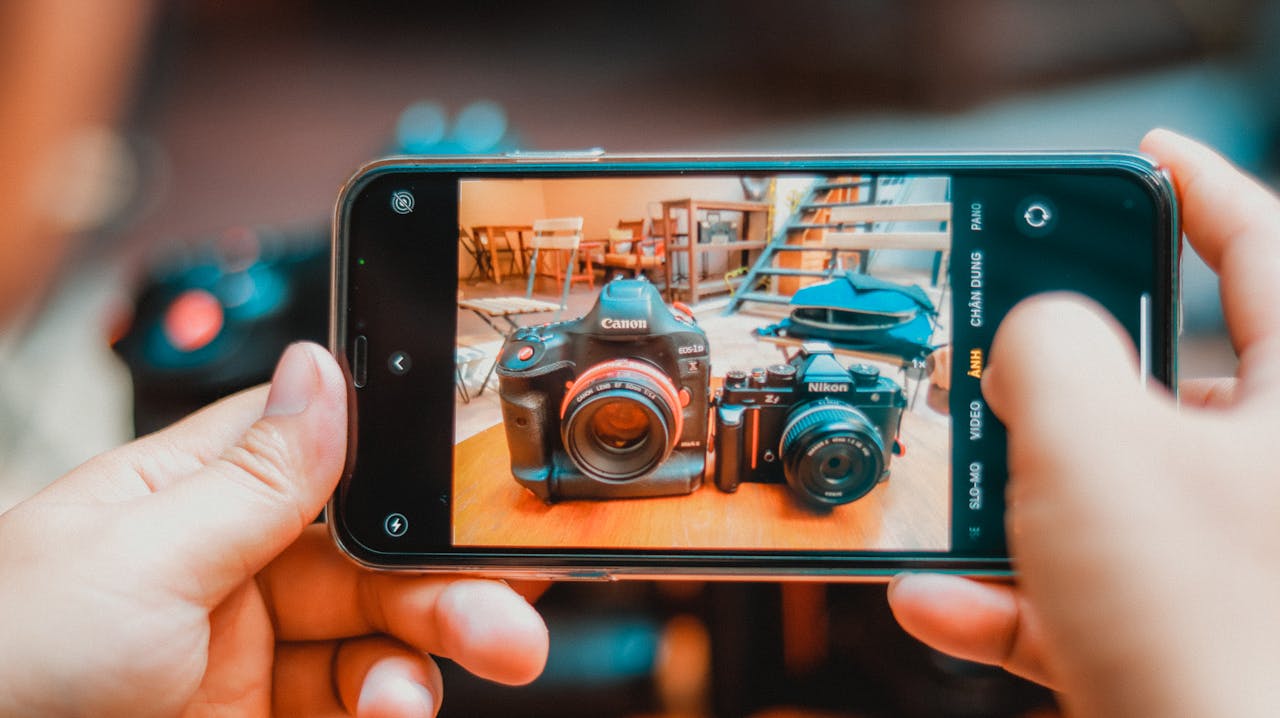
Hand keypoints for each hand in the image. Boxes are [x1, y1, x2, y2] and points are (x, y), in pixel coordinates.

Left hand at [0, 343, 547, 716]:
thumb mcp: (135, 561)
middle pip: (370, 558)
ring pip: (374, 638)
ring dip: (424, 655)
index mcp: (185, 501)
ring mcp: (242, 657)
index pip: (324, 455)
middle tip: (509, 612)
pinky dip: (388, 706)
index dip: (409, 468)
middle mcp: (223, 571)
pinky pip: (352, 704)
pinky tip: (392, 711)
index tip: (479, 488)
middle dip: (444, 581)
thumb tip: (323, 371)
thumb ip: (251, 478)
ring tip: (427, 686)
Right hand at [887, 130, 1279, 716]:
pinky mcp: (1187, 634)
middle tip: (1004, 350)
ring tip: (948, 497)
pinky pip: (1089, 591)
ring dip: (1011, 500)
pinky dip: (1011, 593)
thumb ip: (1046, 350)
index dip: (1195, 186)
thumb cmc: (1207, 627)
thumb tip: (1031, 344)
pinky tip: (942, 599)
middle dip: (1068, 369)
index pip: (1264, 247)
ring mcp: (1237, 560)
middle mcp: (1278, 473)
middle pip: (1173, 376)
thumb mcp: (1092, 443)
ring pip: (1113, 493)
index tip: (1139, 159)